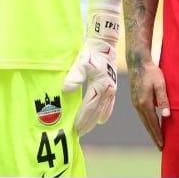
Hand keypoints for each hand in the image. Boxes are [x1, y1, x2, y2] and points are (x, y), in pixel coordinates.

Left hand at [64, 6, 119, 136]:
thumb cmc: (90, 52)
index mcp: (101, 85)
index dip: (82, 118)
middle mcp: (109, 90)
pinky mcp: (112, 87)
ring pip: (103, 109)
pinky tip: (101, 120)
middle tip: (78, 133)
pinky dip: (104, 113)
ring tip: (86, 129)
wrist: (104, 44)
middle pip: (97, 111)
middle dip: (88, 123)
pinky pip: (109, 104)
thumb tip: (66, 89)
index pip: (90, 106)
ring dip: (94, 119)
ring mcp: (112, 89)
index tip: (75, 128)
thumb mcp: (80, 62)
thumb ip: (74, 76)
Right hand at [128, 57, 169, 148]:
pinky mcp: (135, 99)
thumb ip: (163, 100)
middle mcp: (138, 105)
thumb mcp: (160, 84)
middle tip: (160, 147)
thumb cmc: (152, 72)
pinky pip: (142, 115)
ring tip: (156, 138)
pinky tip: (151, 124)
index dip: (157, 135)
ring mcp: (135, 102)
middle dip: (154, 136)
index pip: (152, 123)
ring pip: (143, 120)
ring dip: (150, 130)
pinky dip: (147, 122)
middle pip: (146, 124)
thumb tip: (166, 115)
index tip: (162, 145)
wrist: (137, 62)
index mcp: (144, 103)